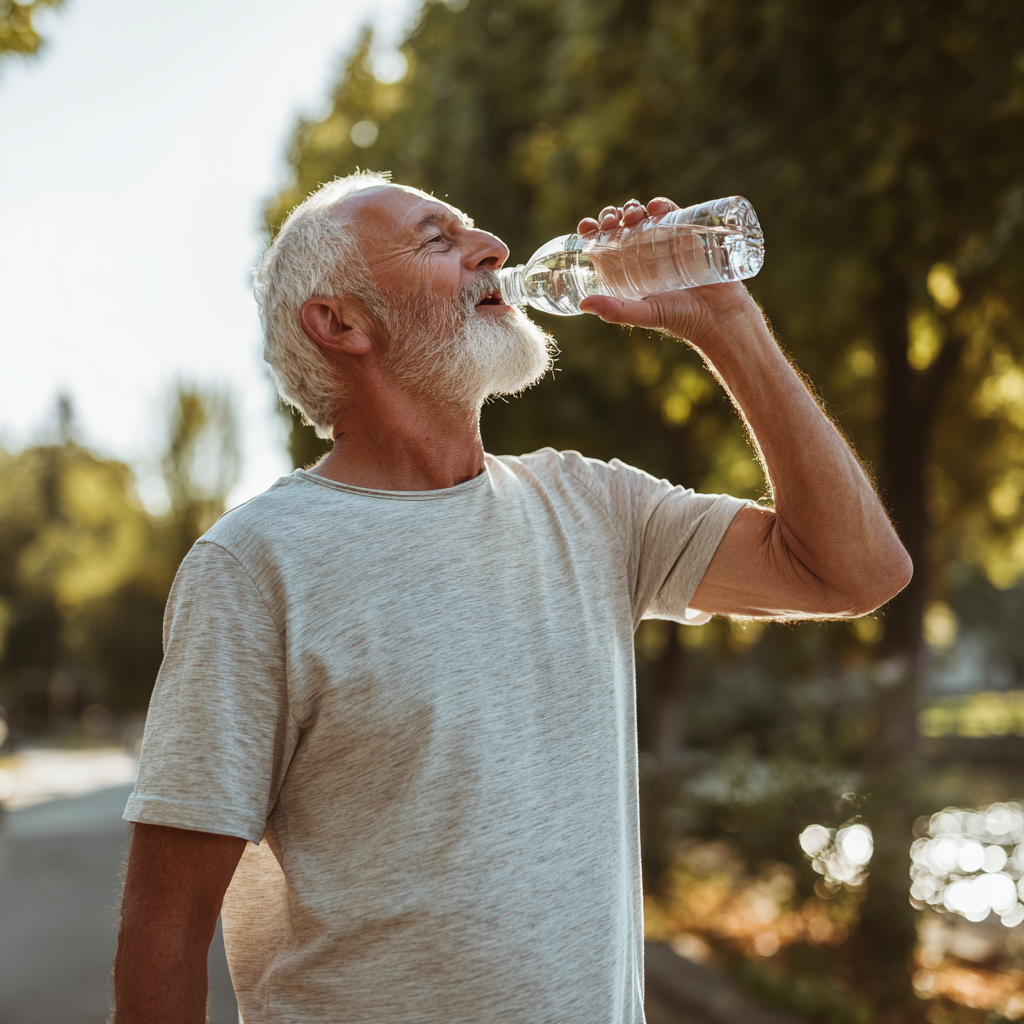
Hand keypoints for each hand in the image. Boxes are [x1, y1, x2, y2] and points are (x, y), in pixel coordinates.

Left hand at [576, 198, 755, 348]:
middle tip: (611, 221)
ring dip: (633, 208)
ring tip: (633, 214)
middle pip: (622, 226)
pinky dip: (662, 205)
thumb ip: (617, 310)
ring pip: (645, 216)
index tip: (587, 226)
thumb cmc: (681, 319)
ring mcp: (667, 242)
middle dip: (613, 217)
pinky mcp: (689, 234)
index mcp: (629, 270)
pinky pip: (673, 213)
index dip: (593, 232)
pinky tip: (655, 206)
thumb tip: (583, 303)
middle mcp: (645, 254)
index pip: (605, 245)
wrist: (720, 316)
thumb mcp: (645, 313)